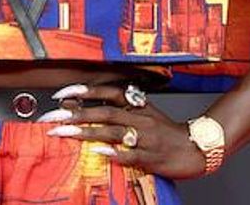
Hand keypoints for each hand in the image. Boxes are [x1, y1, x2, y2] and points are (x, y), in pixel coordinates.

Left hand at [36, 83, 208, 179]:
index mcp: (137, 105)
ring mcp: (145, 137)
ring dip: (86, 132)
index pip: (108, 92)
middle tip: (53, 116)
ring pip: (113, 131)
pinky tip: (99, 152)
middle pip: (104, 112)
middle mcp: (139, 118)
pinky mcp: (151, 157)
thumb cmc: (166, 132)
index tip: (62, 94)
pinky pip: (130, 154)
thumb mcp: (144, 112)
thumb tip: (87, 105)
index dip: (85, 91)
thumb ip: (119, 108)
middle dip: (77, 113)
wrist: (196, 148)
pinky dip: (114, 153)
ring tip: (64, 132)